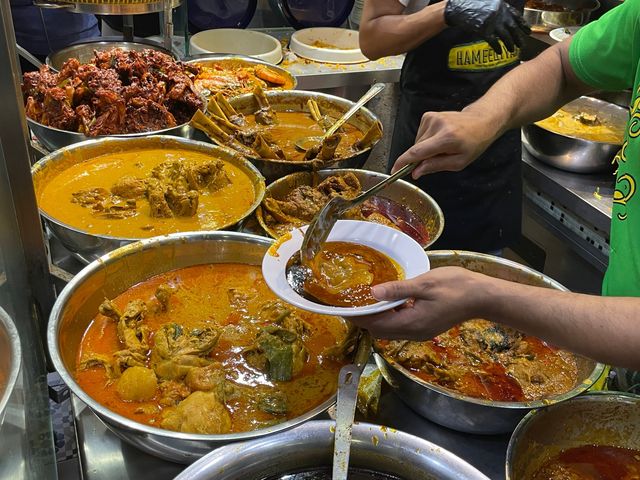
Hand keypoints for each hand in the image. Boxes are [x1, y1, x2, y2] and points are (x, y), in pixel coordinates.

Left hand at [348, 267, 491, 339]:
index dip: (360, 318)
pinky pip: (401, 326)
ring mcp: (421, 332)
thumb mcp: (424, 284)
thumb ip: (398, 290)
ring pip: (390, 330)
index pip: (377, 325)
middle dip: (366, 319)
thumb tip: (373, 293)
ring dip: (378, 318)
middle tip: (353, 302)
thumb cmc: (456, 286)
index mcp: (412, 323)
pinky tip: (389, 301)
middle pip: (381, 331)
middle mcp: (414, 332)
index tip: (347, 306)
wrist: (482, 296)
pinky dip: (391, 316)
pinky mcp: (426, 327)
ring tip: (367, 300)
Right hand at [391, 110, 497, 177]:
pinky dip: (426, 141)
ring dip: (425, 149)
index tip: (394, 170)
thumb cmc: (473, 142)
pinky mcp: (428, 115)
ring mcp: (431, 118)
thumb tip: (416, 172)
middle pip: (416, 149)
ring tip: (442, 147)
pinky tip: (439, 139)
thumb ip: (435, 166)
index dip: (403, 162)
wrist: (481, 120)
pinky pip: (420, 135)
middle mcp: (437, 125)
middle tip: (438, 158)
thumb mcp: (459, 162)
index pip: (417, 152)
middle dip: (421, 158)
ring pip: (417, 143)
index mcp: (446, 138)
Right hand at [444, 0, 530, 52]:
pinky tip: (499, 52)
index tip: (528, 31)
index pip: (516, 16)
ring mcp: (492, 23)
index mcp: (502, 6)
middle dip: (518, 38)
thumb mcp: (489, 1)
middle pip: (513, 28)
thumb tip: (506, 15)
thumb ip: (499, 8)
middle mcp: (499, 15)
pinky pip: (493, 41)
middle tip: (522, 45)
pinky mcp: (484, 31)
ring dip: (509, 44)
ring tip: (512, 50)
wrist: (458, 8)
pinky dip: (497, 47)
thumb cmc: (472, 4)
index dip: (523, 24)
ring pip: (505, 36)